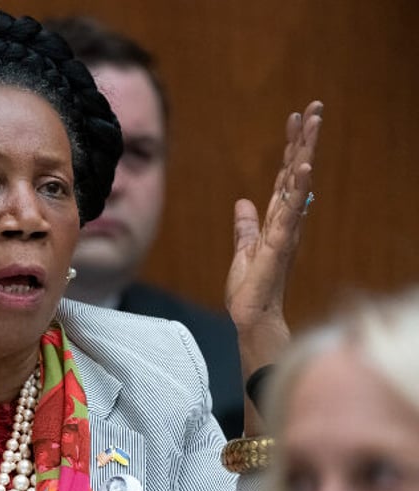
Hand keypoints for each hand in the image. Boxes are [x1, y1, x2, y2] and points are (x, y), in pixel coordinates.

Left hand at [225, 101, 322, 429]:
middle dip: (305, 139)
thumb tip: (242, 204)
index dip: (292, 148)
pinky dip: (298, 187)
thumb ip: (245, 226)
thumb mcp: (244, 249)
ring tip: (313, 122)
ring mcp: (285, 230)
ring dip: (305, 152)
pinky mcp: (279, 243)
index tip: (297, 118)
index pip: (286, 176)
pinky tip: (304, 165)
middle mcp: (287, 220)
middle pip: (297, 172)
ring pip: (297, 183)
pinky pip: (290, 211)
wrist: (251, 317)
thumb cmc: (251, 289)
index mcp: (277, 219)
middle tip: (314, 107)